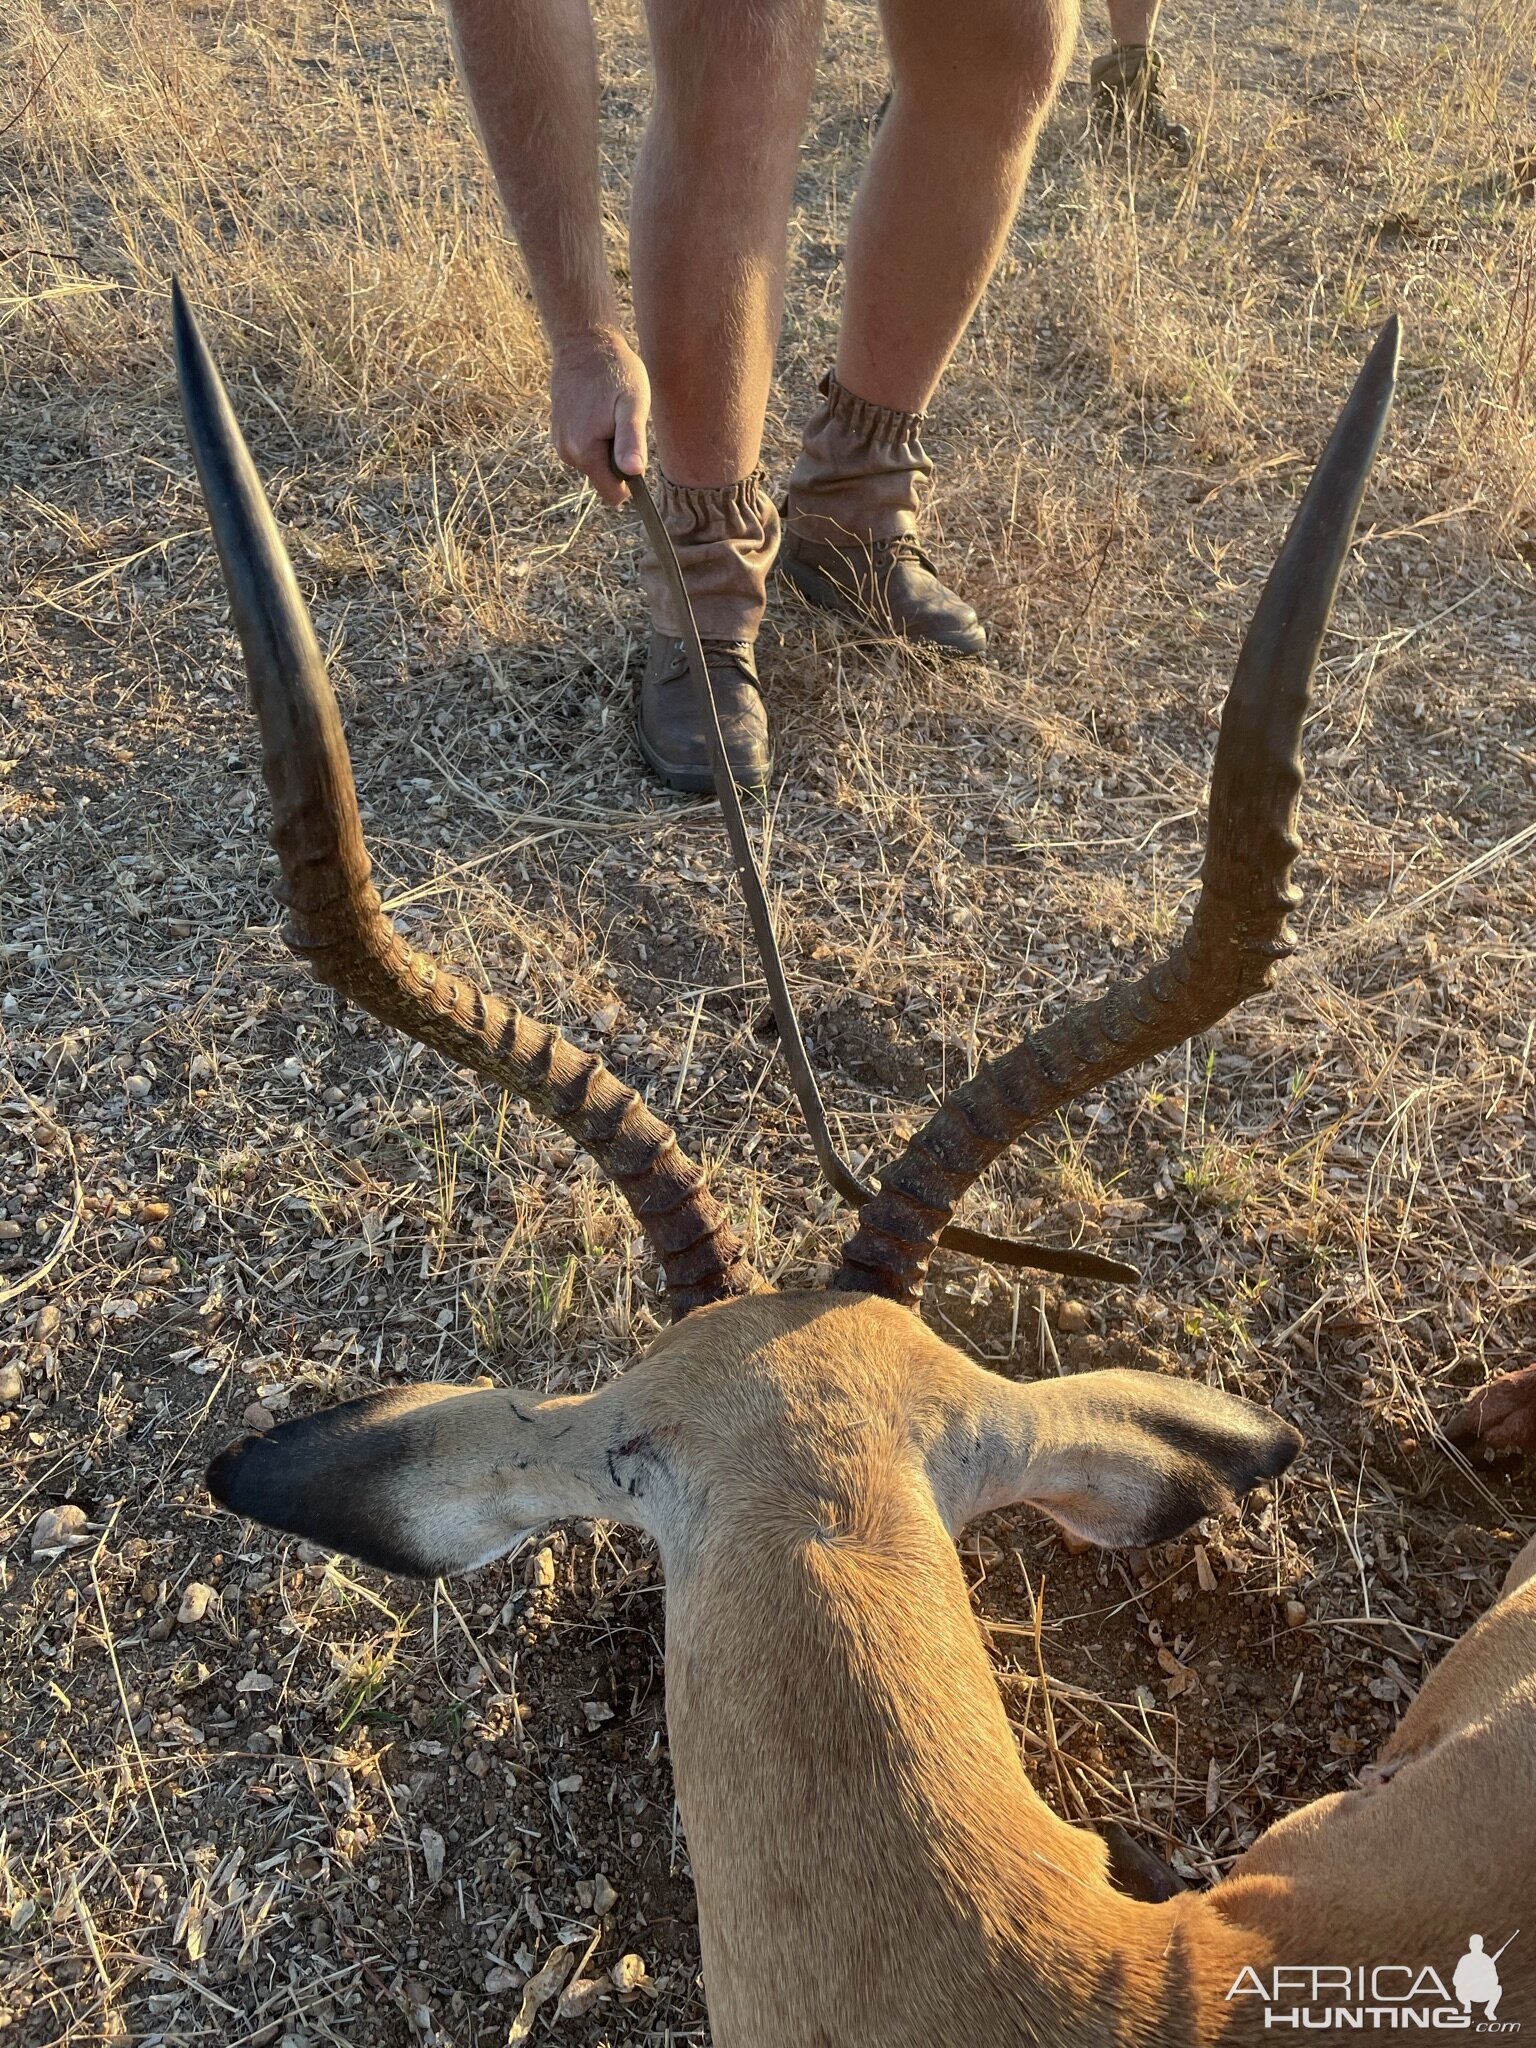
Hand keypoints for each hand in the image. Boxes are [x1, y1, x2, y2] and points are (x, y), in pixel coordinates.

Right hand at [549, 327, 648, 504]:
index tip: (635, 450)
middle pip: (603, 477)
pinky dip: (594, 434)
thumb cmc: (615, 371)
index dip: (630, 480)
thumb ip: (631, 441)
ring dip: (606, 444)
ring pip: (593, 461)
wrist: (584, 341)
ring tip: (608, 411)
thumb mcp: (633, 405)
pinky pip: (583, 447)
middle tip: (621, 421)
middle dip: (617, 457)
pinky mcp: (558, 431)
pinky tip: (596, 407)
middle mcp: (566, 452)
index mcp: (584, 452)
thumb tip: (633, 473)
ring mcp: (559, 441)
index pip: (612, 494)